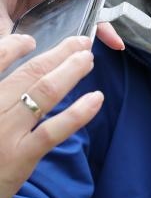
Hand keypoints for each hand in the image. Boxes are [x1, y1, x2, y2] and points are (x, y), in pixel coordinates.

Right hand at [0, 34, 103, 197]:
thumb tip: (14, 86)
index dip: (15, 45)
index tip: (31, 40)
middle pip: (29, 72)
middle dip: (59, 53)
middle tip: (80, 43)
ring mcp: (6, 132)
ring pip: (45, 92)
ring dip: (71, 71)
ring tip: (88, 60)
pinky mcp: (20, 157)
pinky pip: (54, 130)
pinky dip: (78, 112)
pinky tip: (96, 99)